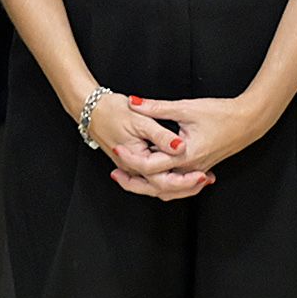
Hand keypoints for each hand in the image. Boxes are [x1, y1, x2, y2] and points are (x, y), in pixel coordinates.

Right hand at [80, 90, 197, 197]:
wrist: (90, 108)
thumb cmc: (111, 110)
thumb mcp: (139, 119)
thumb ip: (161, 135)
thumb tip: (179, 146)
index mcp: (134, 158)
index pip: (161, 178)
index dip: (184, 178)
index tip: (202, 174)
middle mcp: (132, 167)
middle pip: (161, 189)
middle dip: (185, 187)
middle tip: (206, 180)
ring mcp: (132, 167)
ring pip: (157, 187)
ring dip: (179, 186)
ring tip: (199, 180)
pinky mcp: (134, 161)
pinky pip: (153, 178)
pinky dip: (170, 178)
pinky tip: (184, 172)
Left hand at [124, 89, 280, 181]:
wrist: (249, 121)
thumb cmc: (221, 113)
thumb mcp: (186, 108)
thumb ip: (157, 108)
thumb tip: (133, 102)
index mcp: (186, 155)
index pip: (152, 167)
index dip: (131, 159)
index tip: (118, 149)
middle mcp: (191, 169)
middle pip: (157, 187)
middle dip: (134, 183)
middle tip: (116, 174)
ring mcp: (197, 172)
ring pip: (168, 191)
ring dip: (148, 186)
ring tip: (128, 177)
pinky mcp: (200, 169)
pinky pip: (178, 186)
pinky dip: (163, 184)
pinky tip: (152, 176)